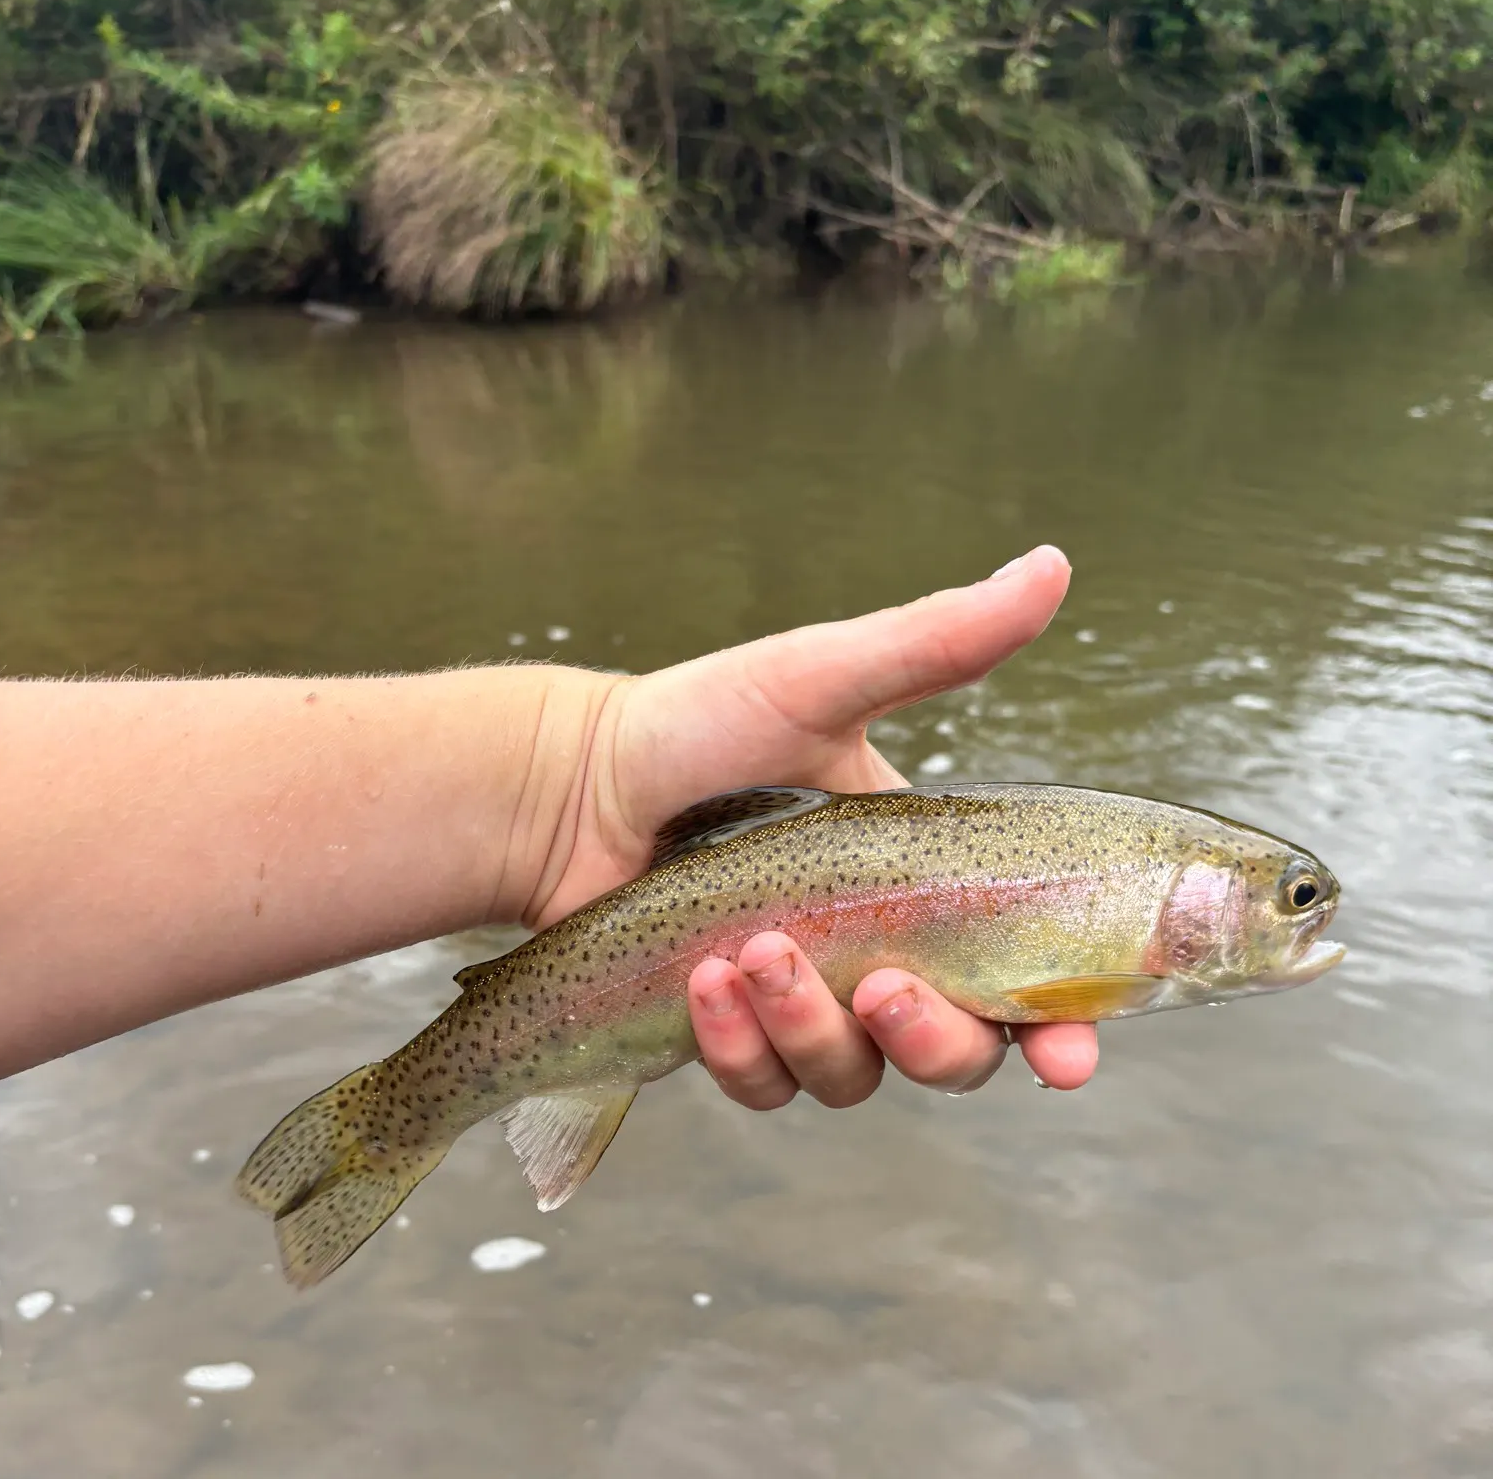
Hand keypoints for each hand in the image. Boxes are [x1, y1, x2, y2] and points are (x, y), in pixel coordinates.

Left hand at [539, 545, 1097, 1102]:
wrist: (574, 786)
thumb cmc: (700, 723)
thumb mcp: (823, 679)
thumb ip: (938, 641)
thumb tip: (1052, 563)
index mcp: (921, 883)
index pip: (1018, 975)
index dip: (1058, 1027)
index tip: (1070, 1052)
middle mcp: (874, 952)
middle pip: (953, 1054)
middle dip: (935, 1041)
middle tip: (884, 987)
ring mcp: (801, 1004)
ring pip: (852, 1076)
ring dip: (811, 1031)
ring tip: (748, 952)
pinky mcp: (727, 1037)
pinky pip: (760, 1082)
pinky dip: (738, 1047)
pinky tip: (702, 984)